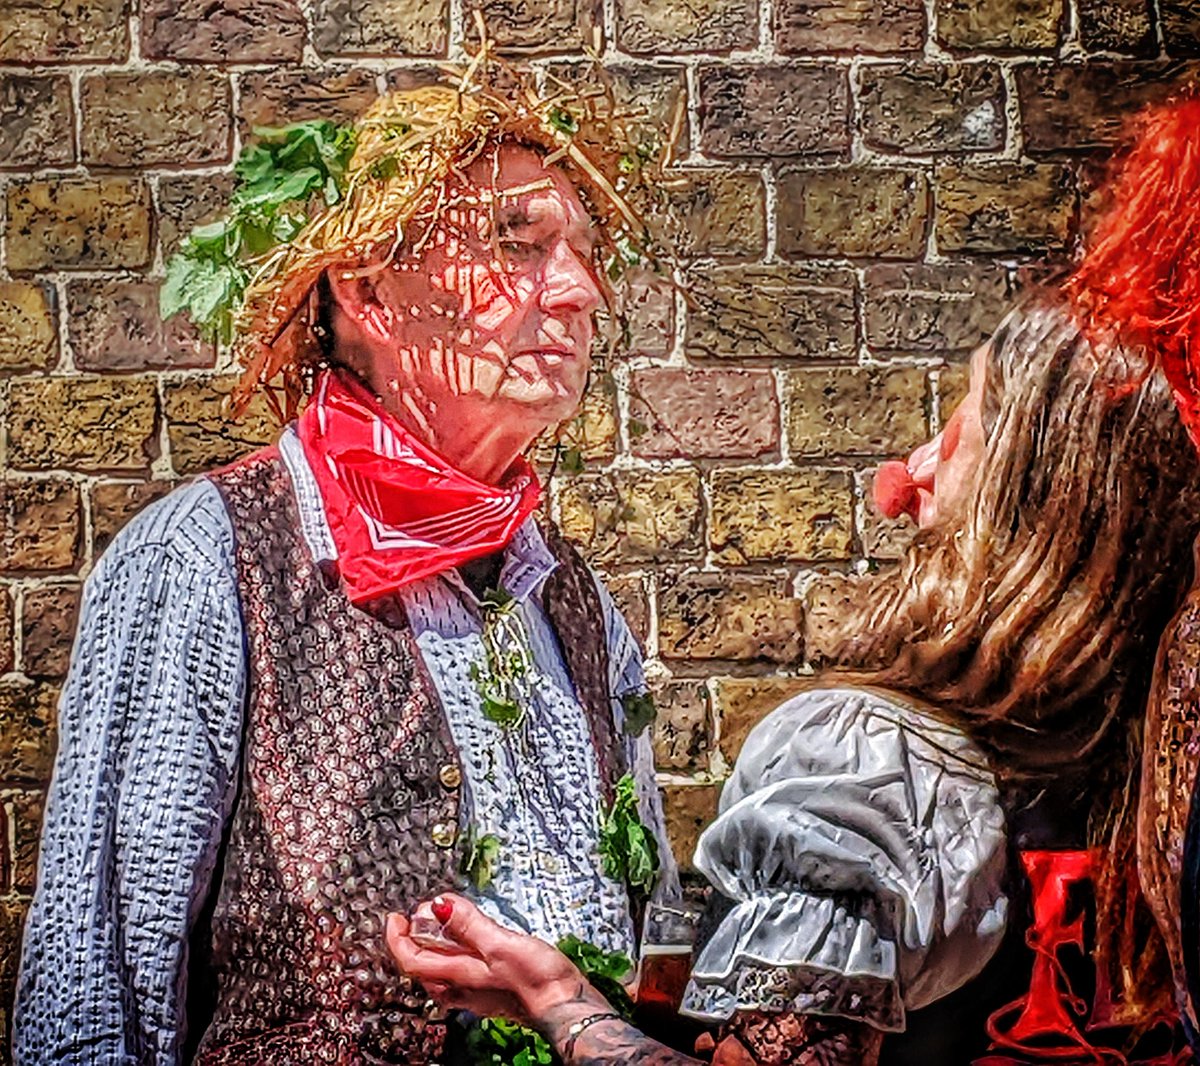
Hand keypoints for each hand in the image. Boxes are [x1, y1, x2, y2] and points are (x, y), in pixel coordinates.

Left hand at [386, 894, 605, 1023]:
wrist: (563, 1004)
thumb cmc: (534, 979)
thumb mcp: (500, 944)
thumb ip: (469, 924)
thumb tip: (439, 905)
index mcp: (456, 977)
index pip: (411, 960)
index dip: (397, 938)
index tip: (395, 917)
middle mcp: (459, 988)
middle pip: (422, 965)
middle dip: (415, 937)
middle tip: (423, 912)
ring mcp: (473, 992)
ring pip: (440, 969)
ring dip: (435, 945)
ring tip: (442, 922)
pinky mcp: (488, 990)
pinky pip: (458, 971)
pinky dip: (454, 952)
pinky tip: (468, 942)